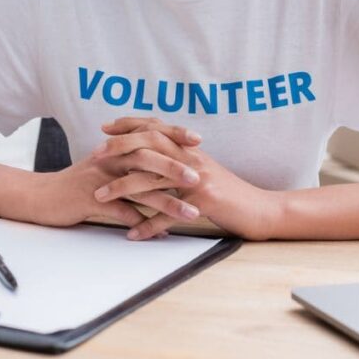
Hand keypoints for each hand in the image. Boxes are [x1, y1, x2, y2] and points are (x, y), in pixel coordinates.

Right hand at [26, 131, 200, 231]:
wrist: (41, 196)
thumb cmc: (76, 184)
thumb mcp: (103, 166)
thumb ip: (128, 162)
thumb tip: (158, 164)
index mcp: (115, 149)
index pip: (148, 135)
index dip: (173, 135)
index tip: (198, 140)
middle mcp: (109, 160)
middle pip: (146, 157)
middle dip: (175, 167)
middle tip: (198, 178)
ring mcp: (100, 180)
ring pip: (139, 188)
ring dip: (168, 202)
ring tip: (190, 214)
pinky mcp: (90, 200)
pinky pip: (121, 213)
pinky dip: (142, 224)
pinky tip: (159, 233)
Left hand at [94, 118, 281, 240]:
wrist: (263, 209)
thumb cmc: (231, 193)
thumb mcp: (204, 171)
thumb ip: (181, 163)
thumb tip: (155, 160)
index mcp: (190, 149)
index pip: (156, 127)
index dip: (130, 124)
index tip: (105, 126)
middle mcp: (192, 157)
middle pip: (150, 143)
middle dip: (119, 146)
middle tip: (95, 154)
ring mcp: (198, 178)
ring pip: (153, 178)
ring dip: (123, 187)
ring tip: (100, 196)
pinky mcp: (205, 200)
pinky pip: (169, 213)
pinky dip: (148, 224)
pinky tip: (132, 233)